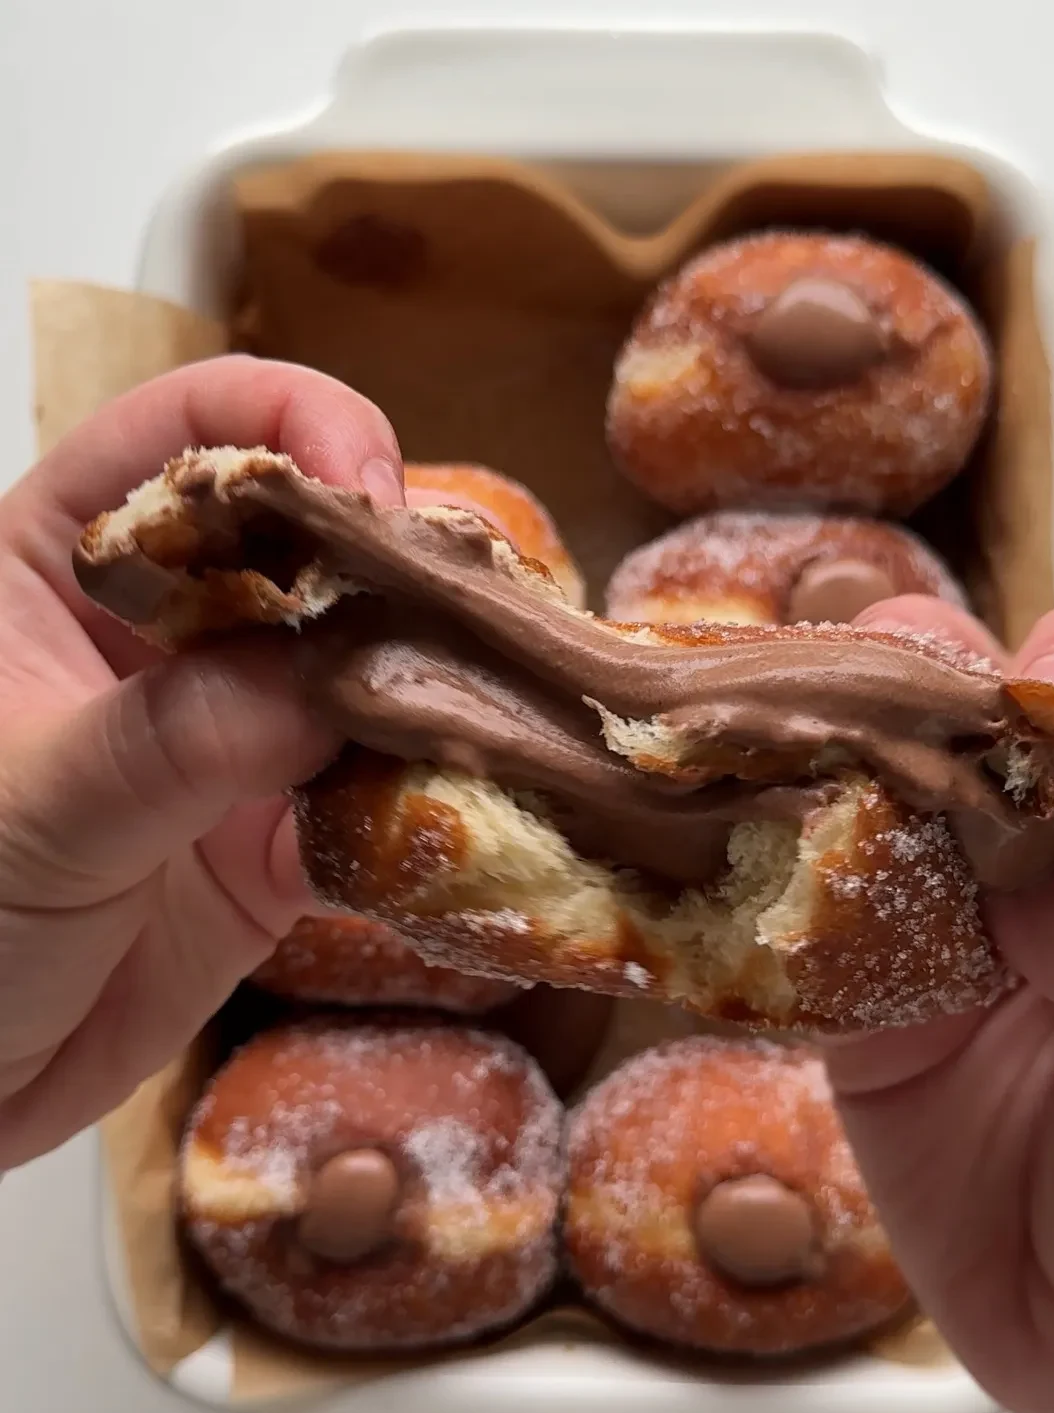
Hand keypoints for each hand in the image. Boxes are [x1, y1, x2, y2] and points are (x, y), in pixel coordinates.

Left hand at [0, 357, 407, 1167]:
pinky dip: (424, 810)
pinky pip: (373, 799)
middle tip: (479, 620)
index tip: (373, 497)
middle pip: (310, 547)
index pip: (188, 434)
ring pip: (361, 674)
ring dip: (433, 692)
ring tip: (506, 711)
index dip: (293, 431)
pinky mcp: (275, 838)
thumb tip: (333, 682)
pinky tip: (470, 818)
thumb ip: (177, 737)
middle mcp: (164, 633)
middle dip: (399, 569)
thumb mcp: (34, 808)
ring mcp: (229, 735)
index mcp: (63, 562)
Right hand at [829, 593, 1053, 1412]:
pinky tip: (737, 848)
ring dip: (834, 750)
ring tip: (790, 747)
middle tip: (884, 707)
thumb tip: (1048, 873)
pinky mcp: (869, 979)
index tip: (1051, 688)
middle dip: (936, 680)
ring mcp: (960, 906)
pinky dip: (770, 872)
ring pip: (889, 780)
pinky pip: (812, 906)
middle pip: (1000, 706)